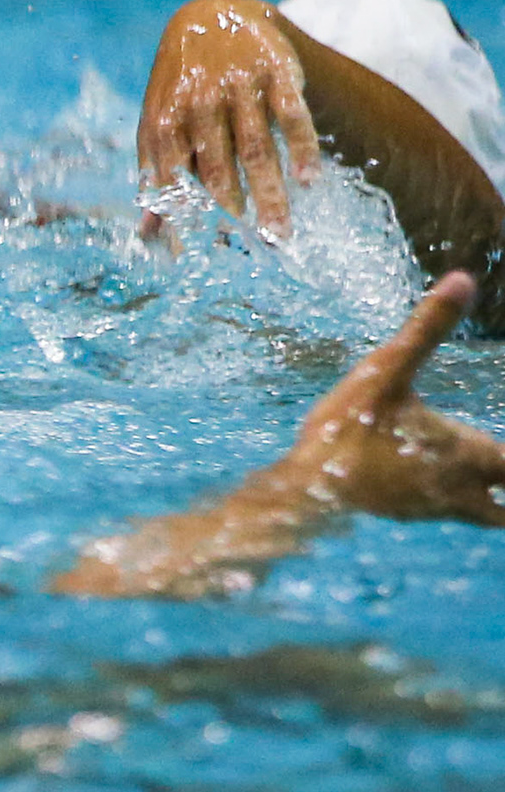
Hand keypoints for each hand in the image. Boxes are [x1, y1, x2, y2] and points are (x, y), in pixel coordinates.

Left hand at [138, 0, 319, 237]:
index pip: (171, 176)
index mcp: (166, 119)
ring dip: (271, 193)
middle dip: (236, 209)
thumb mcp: (159, 122)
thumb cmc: (181, 85)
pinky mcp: (276, 73)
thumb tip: (147, 233)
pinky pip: (292, 116)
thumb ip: (156, 173)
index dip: (181, 213)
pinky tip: (310, 181)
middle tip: (259, 243)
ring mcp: (239, 88)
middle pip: (218, 168)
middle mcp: (200, 103)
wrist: (212, 17)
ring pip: (256, 149)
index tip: (193, 252)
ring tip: (281, 231)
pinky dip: (302, 149)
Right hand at [280, 271, 503, 525]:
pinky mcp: (410, 510)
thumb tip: (463, 278)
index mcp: (469, 451)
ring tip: (496, 480)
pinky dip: (465, 500)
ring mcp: (437, 504)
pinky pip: (453, 510)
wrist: (305, 487)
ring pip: (489, 512)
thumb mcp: (387, 370)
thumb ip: (427, 328)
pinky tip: (446, 478)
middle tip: (503, 464)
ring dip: (496, 499)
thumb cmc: (349, 427)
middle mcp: (462, 485)